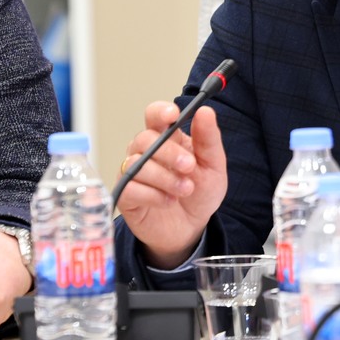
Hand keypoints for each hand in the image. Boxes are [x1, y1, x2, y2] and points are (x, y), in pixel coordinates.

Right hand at [113, 103, 226, 268]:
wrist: (191, 228)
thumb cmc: (199, 194)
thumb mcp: (213, 166)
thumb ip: (209, 139)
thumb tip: (206, 111)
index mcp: (167, 139)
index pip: (154, 115)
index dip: (160, 112)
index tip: (173, 115)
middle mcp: (146, 152)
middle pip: (145, 139)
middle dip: (169, 152)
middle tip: (189, 166)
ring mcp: (133, 173)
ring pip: (137, 164)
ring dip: (165, 177)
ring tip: (185, 189)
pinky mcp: (126, 195)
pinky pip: (130, 187)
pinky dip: (153, 194)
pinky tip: (168, 200)